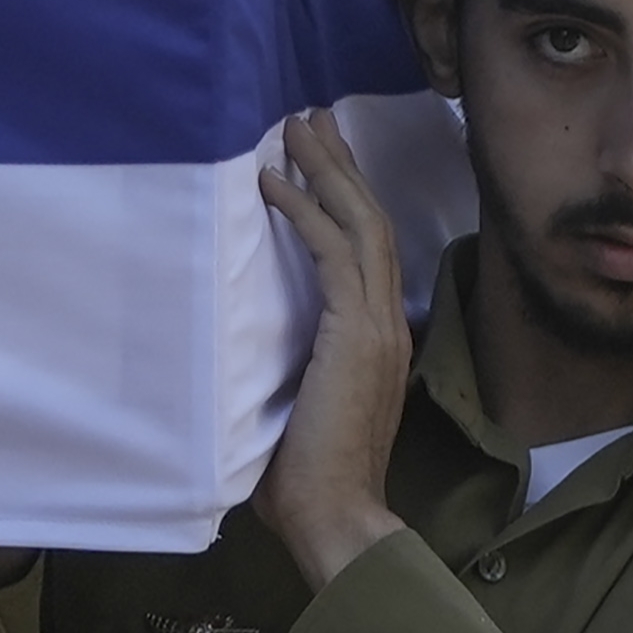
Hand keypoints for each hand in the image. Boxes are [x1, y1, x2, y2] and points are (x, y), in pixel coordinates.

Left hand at [249, 113, 418, 588]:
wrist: (337, 516)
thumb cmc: (308, 480)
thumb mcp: (298, 404)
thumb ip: (289, 366)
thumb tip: (246, 346)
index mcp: (378, 337)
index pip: (368, 248)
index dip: (346, 196)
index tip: (319, 157)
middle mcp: (386, 320)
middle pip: (370, 219)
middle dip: (339, 163)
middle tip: (311, 116)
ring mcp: (376, 324)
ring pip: (359, 223)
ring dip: (325, 170)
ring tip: (295, 127)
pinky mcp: (353, 333)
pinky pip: (332, 251)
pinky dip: (304, 210)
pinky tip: (272, 181)